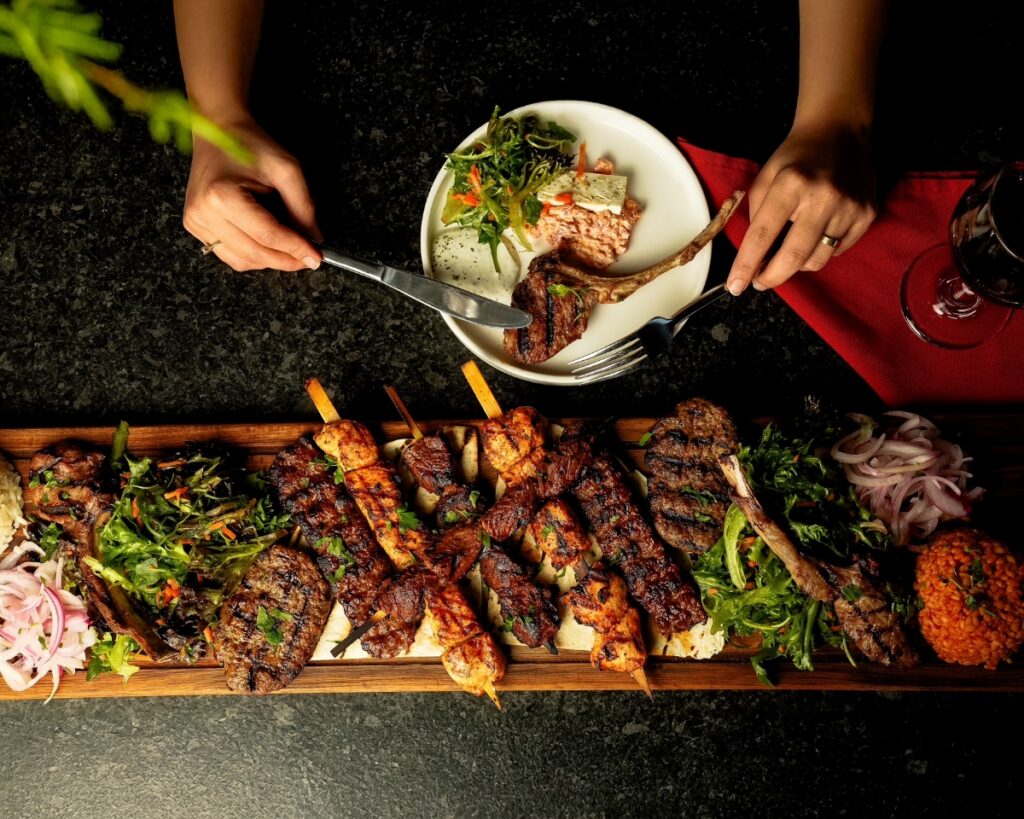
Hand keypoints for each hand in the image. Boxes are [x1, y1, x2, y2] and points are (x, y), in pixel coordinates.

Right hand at [183, 117, 321, 270]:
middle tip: (307, 258)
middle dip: (285, 260)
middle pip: (254, 254)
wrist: (219, 128)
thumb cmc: (250, 143)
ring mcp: (196, 222)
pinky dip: (253, 255)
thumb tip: (315, 239)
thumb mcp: (287, 169)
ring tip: (288, 246)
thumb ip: (304, 206)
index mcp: (222, 196)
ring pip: (242, 261)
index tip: (316, 257)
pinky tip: (268, 243)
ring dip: (270, 260)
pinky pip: (230, 255)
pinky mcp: (195, 226)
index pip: (267, 236)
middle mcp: (203, 213)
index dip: (295, 249)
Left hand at [726, 124, 877, 293]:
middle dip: (771, 277)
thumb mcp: (765, 176)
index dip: (746, 264)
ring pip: (816, 260)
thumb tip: (753, 257)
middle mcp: (823, 197)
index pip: (763, 235)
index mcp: (791, 184)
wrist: (841, 130)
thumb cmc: (796, 157)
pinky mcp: (867, 214)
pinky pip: (836, 251)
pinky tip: (814, 234)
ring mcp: (849, 207)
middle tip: (758, 282)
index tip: (735, 286)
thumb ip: (755, 215)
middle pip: (793, 257)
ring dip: (795, 265)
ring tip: (787, 252)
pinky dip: (819, 251)